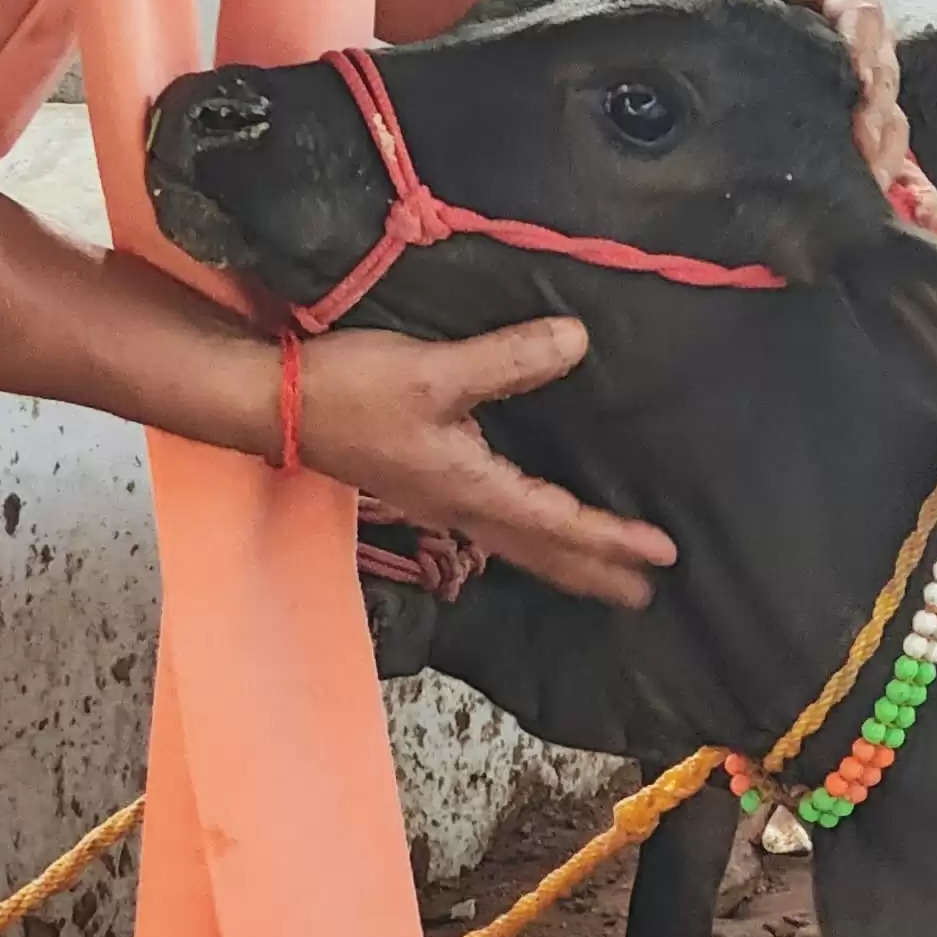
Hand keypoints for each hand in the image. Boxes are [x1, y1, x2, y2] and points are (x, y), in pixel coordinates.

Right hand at [288, 320, 675, 607]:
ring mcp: (437, 499)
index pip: (558, 523)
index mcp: (471, 487)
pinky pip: (492, 523)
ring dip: (561, 559)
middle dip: (592, 572)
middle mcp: (459, 506)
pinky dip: (526, 534)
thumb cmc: (350, 391)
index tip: (662, 556)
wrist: (273, 405)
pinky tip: (524, 519)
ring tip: (599, 570)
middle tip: (642, 595)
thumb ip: (508, 359)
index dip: (612, 539)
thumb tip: (578, 341)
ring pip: (516, 542)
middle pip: (539, 551)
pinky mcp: (421, 482)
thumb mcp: (432, 371)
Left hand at [684, 0, 936, 228]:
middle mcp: (855, 44)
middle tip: (864, 144)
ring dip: (888, 154)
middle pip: (883, 73)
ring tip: (872, 187)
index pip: (862, 5)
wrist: (687, 25)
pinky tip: (920, 221)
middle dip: (877, 110)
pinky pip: (895, 164)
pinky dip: (912, 192)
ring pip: (890, 121)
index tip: (860, 72)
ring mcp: (856, 92)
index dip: (865, 38)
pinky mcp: (851, 135)